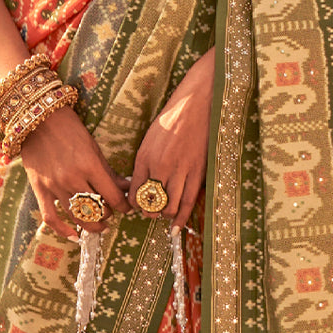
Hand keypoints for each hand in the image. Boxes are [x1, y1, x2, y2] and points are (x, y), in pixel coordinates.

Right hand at [21, 107, 127, 242]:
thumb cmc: (70, 130)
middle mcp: (72, 178)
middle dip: (108, 213)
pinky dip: (62, 230)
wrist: (39, 119)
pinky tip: (74, 235)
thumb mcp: (94, 147)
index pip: (113, 196)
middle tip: (112, 212)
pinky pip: (51, 218)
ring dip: (92, 224)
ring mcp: (54, 186)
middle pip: (97, 209)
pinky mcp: (39, 189)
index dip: (124, 206)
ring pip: (78, 216)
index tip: (128, 208)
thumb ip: (109, 171)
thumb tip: (126, 187)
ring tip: (100, 224)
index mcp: (90, 165)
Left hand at [129, 47, 214, 228]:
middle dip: (150, 212)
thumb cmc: (172, 119)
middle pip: (151, 203)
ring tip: (165, 214)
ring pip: (169, 206)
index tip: (137, 207)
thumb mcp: (150, 138)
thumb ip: (145, 161)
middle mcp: (160, 167)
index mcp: (145, 157)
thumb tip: (142, 183)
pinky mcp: (198, 172)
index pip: (135, 191)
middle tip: (151, 213)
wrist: (197, 105)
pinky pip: (188, 202)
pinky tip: (176, 227)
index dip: (134, 204)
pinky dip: (182, 218)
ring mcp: (180, 171)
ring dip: (165, 215)